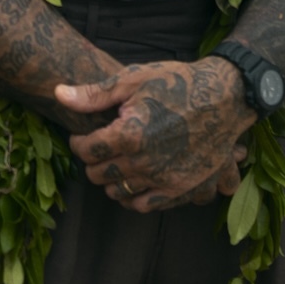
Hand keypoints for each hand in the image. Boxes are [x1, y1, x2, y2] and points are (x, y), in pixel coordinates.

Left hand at [56, 58, 255, 211]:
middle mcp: (143, 161)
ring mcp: (162, 177)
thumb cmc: (178, 82)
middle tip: (99, 149)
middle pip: (98, 174)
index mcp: (129, 133)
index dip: (79, 142)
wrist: (225, 96)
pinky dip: (132, 196)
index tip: (83, 137)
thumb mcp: (134, 79)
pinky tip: (133, 179)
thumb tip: (59, 93)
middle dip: (92, 161)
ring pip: (117, 191)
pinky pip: (144, 204)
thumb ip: (95, 94)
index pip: (86, 150)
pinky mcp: (179, 187)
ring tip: (116, 162)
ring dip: (110, 179)